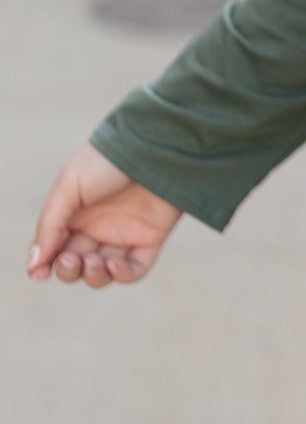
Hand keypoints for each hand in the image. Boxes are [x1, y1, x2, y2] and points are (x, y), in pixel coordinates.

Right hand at [26, 143, 181, 287]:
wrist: (153, 147)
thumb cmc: (106, 162)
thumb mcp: (69, 187)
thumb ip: (50, 225)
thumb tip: (33, 263)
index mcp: (73, 213)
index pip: (53, 248)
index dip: (43, 264)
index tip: (39, 274)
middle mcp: (97, 226)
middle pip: (76, 264)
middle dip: (69, 270)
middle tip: (71, 260)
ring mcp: (124, 234)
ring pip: (102, 272)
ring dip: (93, 276)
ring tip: (93, 261)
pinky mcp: (150, 239)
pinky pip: (135, 270)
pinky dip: (122, 275)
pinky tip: (114, 264)